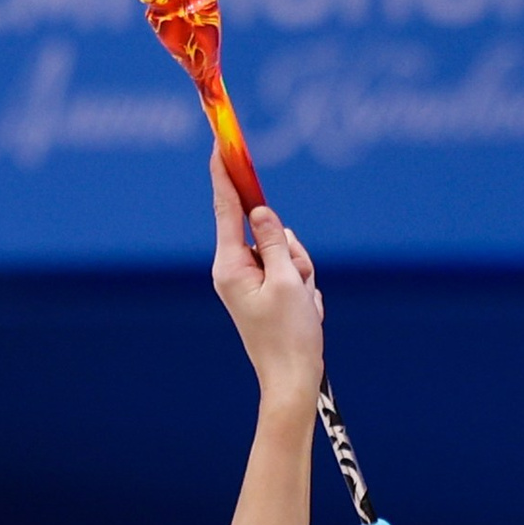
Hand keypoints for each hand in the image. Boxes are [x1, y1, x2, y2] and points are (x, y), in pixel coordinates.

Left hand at [210, 160, 324, 414]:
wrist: (292, 382)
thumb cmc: (290, 337)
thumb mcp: (288, 281)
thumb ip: (276, 239)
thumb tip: (260, 210)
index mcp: (230, 265)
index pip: (226, 206)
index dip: (225, 172)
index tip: (220, 142)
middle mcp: (233, 268)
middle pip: (265, 230)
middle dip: (291, 251)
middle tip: (298, 283)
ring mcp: (249, 280)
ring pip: (283, 250)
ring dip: (301, 271)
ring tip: (302, 304)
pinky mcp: (263, 290)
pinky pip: (289, 270)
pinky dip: (302, 285)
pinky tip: (303, 312)